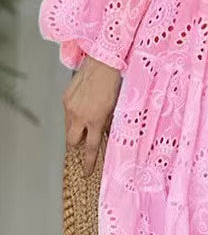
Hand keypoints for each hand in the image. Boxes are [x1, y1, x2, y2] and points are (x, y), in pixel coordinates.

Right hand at [62, 55, 121, 175]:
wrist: (102, 63)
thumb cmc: (112, 83)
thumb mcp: (115, 108)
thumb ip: (107, 123)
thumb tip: (105, 134)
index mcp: (95, 120)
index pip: (91, 147)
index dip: (89, 162)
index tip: (87, 172)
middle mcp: (79, 116)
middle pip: (73, 142)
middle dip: (78, 144)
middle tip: (87, 139)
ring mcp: (70, 107)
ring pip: (68, 128)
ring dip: (76, 128)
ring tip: (87, 118)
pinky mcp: (65, 98)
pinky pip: (67, 114)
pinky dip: (74, 114)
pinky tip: (84, 105)